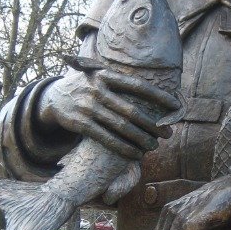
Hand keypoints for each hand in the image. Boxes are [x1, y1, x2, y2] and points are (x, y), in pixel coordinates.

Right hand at [42, 69, 179, 160]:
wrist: (54, 97)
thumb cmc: (88, 87)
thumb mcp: (100, 75)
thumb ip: (122, 81)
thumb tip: (156, 92)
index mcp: (105, 75)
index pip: (138, 85)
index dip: (159, 96)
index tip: (176, 106)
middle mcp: (96, 89)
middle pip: (132, 110)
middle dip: (153, 125)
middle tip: (168, 134)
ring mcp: (88, 107)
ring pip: (121, 127)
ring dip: (141, 139)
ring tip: (154, 146)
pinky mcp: (80, 124)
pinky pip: (107, 139)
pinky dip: (123, 148)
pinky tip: (136, 154)